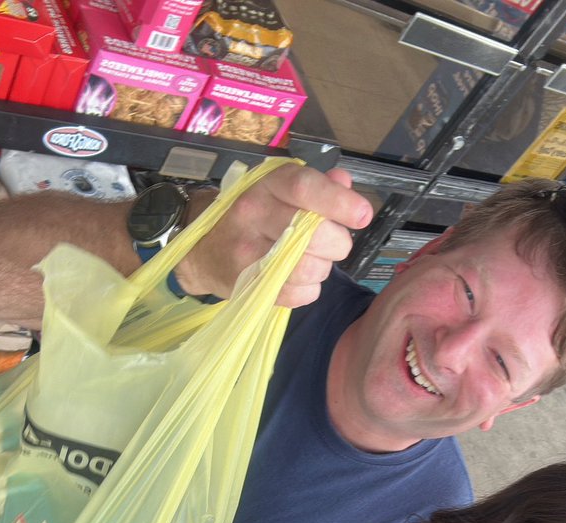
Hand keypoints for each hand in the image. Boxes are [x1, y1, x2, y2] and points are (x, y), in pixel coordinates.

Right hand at [175, 164, 372, 306]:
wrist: (204, 250)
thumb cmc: (253, 218)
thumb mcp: (279, 191)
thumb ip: (317, 186)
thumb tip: (344, 184)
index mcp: (266, 185)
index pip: (304, 188)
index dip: (338, 202)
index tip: (362, 215)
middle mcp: (254, 214)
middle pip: (314, 233)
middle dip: (338, 244)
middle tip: (335, 245)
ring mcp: (247, 252)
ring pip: (308, 268)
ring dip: (321, 269)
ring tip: (312, 262)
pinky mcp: (247, 284)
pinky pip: (297, 294)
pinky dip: (308, 291)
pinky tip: (299, 280)